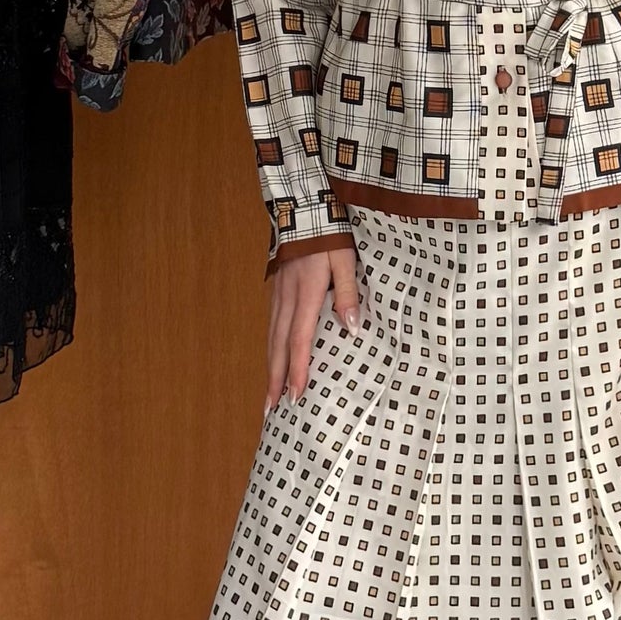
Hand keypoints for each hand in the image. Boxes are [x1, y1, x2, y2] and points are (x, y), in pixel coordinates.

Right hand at [265, 242, 361, 410]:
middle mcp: (287, 299)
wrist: (303, 209)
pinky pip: (271, 327)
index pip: (300, 340)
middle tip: (272, 410)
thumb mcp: (346, 260)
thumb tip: (351, 329)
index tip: (296, 395)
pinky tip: (272, 361)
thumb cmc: (329, 234)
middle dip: (276, 380)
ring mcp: (278, 295)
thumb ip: (348, 293)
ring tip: (269, 395)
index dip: (298, 369)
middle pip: (278, 347)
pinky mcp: (276, 292)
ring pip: (271, 339)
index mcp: (306, 293)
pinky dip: (270, 350)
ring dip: (270, 369)